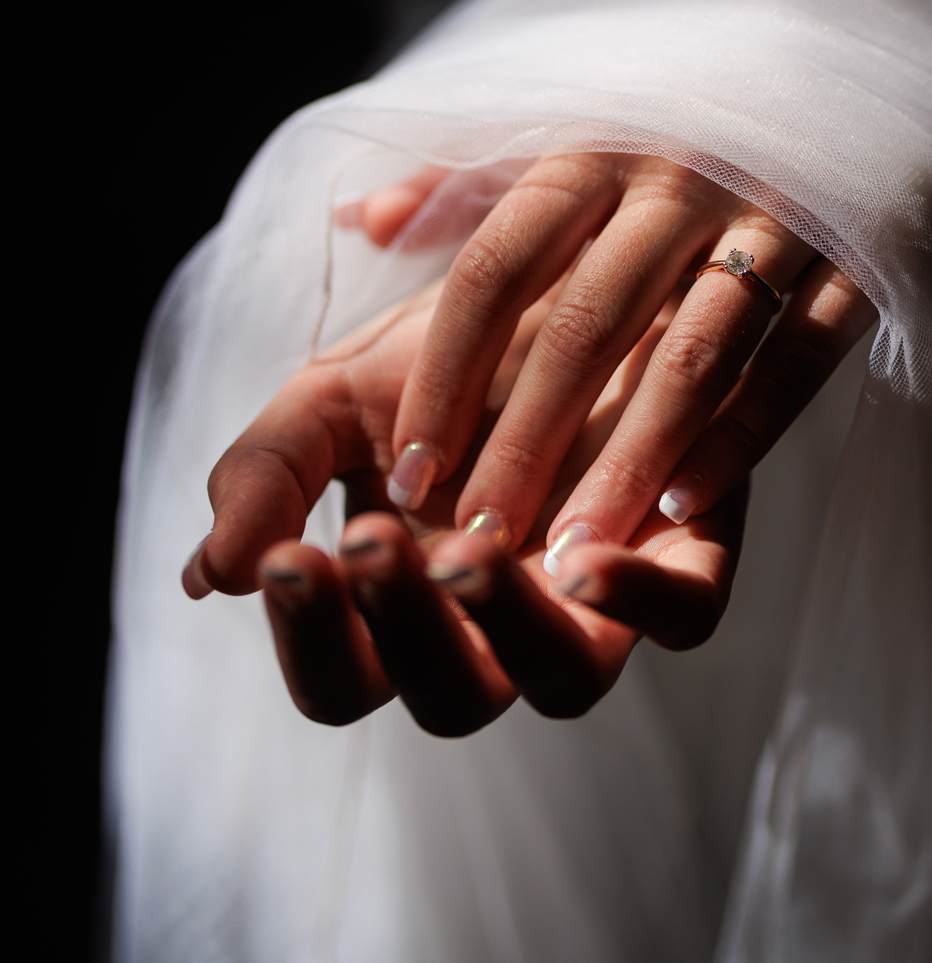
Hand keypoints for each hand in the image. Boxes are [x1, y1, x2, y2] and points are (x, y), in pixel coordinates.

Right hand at [183, 274, 741, 731]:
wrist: (584, 262)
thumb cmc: (454, 344)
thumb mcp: (337, 392)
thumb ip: (267, 474)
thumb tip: (208, 578)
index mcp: (412, 606)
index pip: (346, 678)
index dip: (315, 637)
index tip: (294, 552)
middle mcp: (508, 622)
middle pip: (452, 701)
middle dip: (402, 630)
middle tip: (370, 536)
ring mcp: (603, 597)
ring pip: (567, 680)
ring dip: (507, 625)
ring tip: (462, 548)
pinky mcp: (693, 549)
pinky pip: (686, 616)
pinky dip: (643, 602)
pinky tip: (586, 558)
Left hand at [367, 153, 873, 572]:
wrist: (871, 78)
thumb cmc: (694, 126)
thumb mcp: (581, 130)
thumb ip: (470, 182)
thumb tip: (360, 221)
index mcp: (600, 144)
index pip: (499, 262)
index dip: (448, 370)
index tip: (406, 471)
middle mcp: (684, 176)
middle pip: (587, 318)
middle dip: (524, 438)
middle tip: (474, 539)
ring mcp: (778, 216)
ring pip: (693, 351)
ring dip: (629, 457)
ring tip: (572, 551)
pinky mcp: (859, 257)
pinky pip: (799, 358)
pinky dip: (744, 432)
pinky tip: (685, 508)